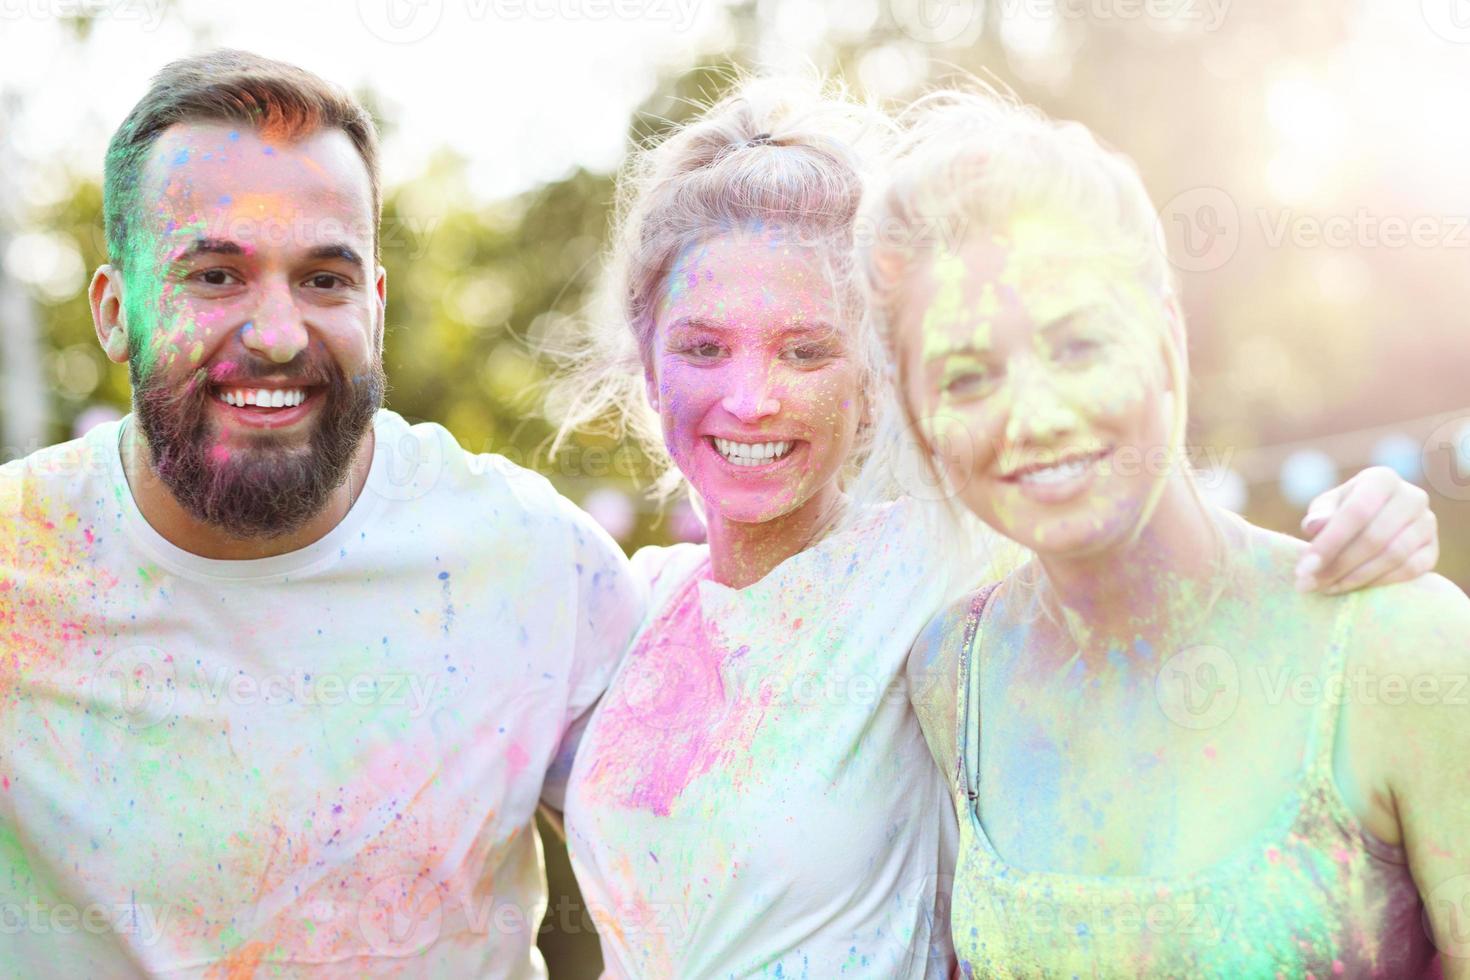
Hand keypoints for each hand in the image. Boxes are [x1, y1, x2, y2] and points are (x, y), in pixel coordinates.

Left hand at [1295, 466, 1438, 593]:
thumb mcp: (1328, 506)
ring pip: (1393, 556)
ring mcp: (1427, 523)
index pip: (1356, 512)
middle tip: (1310, 584)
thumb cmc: (1344, 511)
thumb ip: (1320, 514)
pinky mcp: (1432, 549)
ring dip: (1356, 577)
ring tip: (1326, 588)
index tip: (1303, 569)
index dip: (1329, 542)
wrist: (1377, 521)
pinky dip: (1379, 583)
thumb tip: (1314, 526)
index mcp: (1382, 479)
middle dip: (1338, 565)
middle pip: (1374, 537)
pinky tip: (1352, 588)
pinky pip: (1410, 571)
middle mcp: (1412, 497)